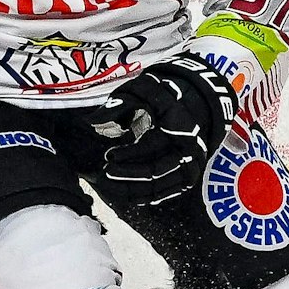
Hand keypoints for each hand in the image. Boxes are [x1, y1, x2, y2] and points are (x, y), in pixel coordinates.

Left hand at [90, 53, 238, 205]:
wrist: (197, 107)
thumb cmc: (165, 98)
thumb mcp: (144, 91)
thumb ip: (120, 104)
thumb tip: (91, 121)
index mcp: (179, 126)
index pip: (151, 146)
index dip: (129, 153)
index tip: (108, 155)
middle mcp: (188, 150)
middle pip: (156, 170)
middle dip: (128, 174)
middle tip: (106, 172)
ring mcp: (189, 166)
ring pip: (159, 187)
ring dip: (132, 189)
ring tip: (110, 184)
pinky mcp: (187, 178)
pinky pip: (164, 194)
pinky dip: (143, 197)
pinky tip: (123, 194)